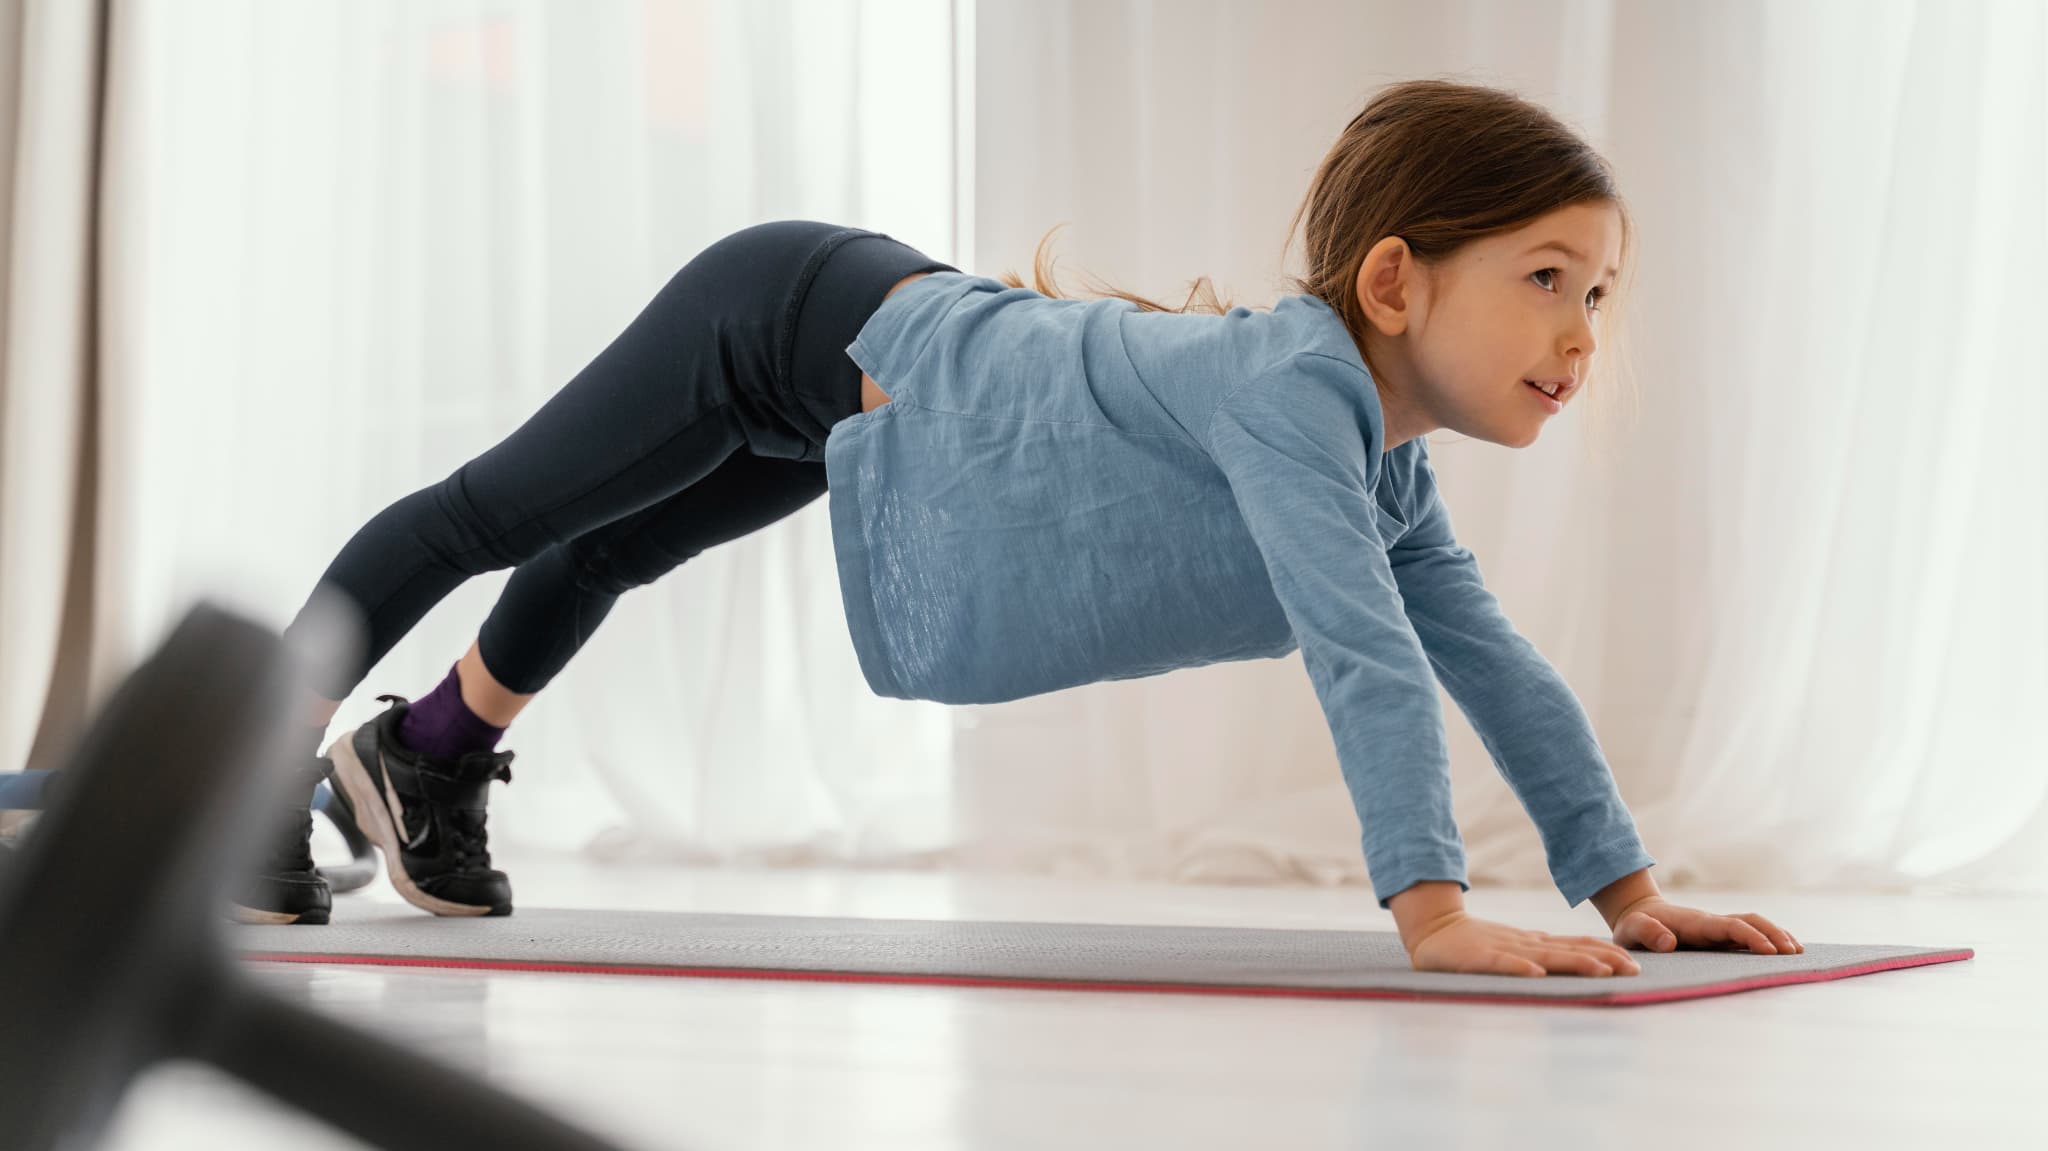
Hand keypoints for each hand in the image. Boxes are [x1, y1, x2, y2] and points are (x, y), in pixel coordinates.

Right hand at [1407, 912, 1642, 977]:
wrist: (1434, 929)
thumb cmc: (1475, 944)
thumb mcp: (1514, 947)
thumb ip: (1539, 954)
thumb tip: (1573, 961)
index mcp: (1534, 944)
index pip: (1576, 946)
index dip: (1605, 953)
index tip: (1633, 963)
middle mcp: (1526, 945)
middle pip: (1570, 950)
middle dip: (1603, 959)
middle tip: (1633, 968)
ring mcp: (1504, 950)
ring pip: (1545, 957)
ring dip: (1575, 963)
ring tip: (1601, 971)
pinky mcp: (1479, 959)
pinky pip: (1503, 964)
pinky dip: (1521, 969)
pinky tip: (1537, 975)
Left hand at [1605, 896, 1802, 954]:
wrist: (1637, 915)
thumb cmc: (1634, 926)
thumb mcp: (1632, 930)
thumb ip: (1647, 934)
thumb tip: (1669, 943)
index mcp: (1695, 923)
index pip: (1730, 926)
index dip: (1751, 937)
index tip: (1770, 952)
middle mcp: (1711, 922)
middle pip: (1750, 921)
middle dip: (1773, 935)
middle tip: (1794, 954)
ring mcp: (1717, 927)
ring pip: (1753, 924)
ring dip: (1776, 934)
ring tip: (1798, 953)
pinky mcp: (1719, 934)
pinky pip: (1748, 933)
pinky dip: (1769, 938)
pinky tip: (1783, 950)